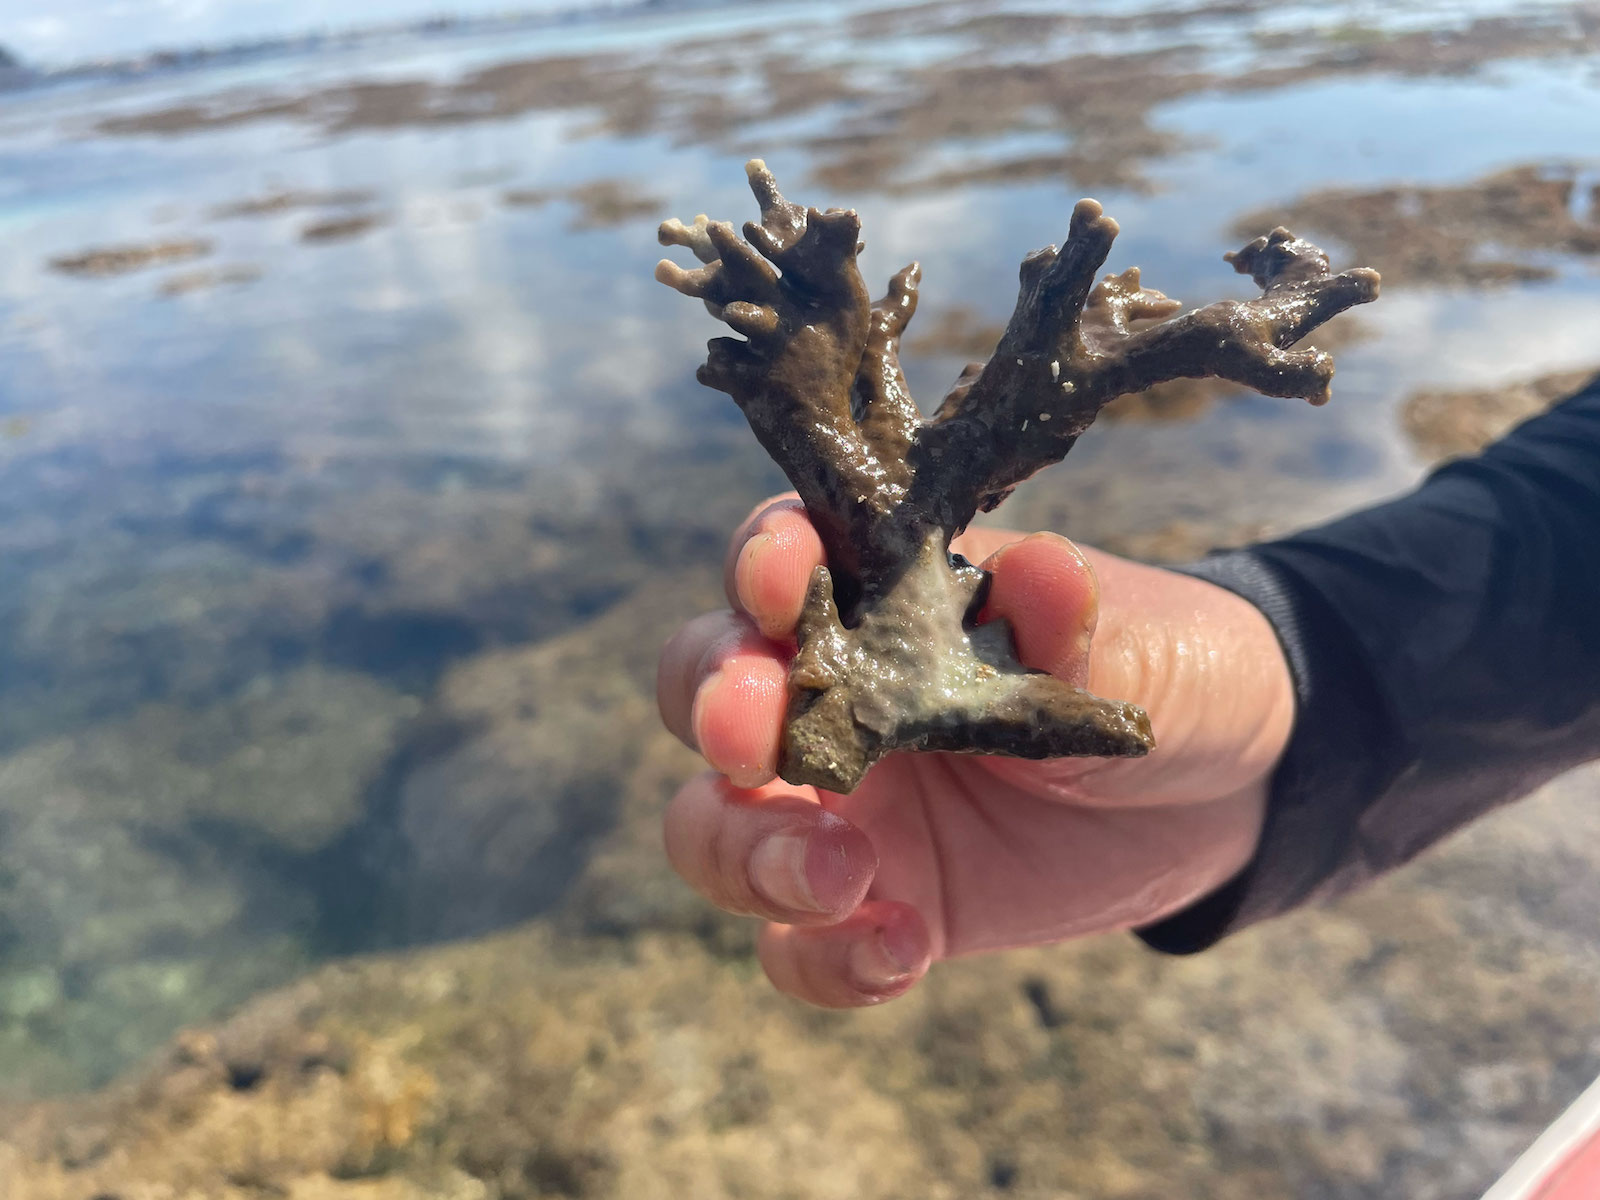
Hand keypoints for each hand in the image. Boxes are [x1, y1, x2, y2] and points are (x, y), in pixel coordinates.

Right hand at [657, 495, 1294, 1006]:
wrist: (1220, 793)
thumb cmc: (1165, 674)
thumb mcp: (1141, 646)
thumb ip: (1079, 623)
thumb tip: (1040, 572)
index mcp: (887, 599)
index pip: (787, 560)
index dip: (764, 563)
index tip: (784, 585)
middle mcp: (837, 694)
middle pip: (706, 689)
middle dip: (716, 707)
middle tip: (759, 740)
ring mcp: (845, 805)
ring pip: (714, 828)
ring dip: (746, 852)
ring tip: (844, 874)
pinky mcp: (876, 899)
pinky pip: (796, 945)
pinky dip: (824, 957)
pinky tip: (903, 950)